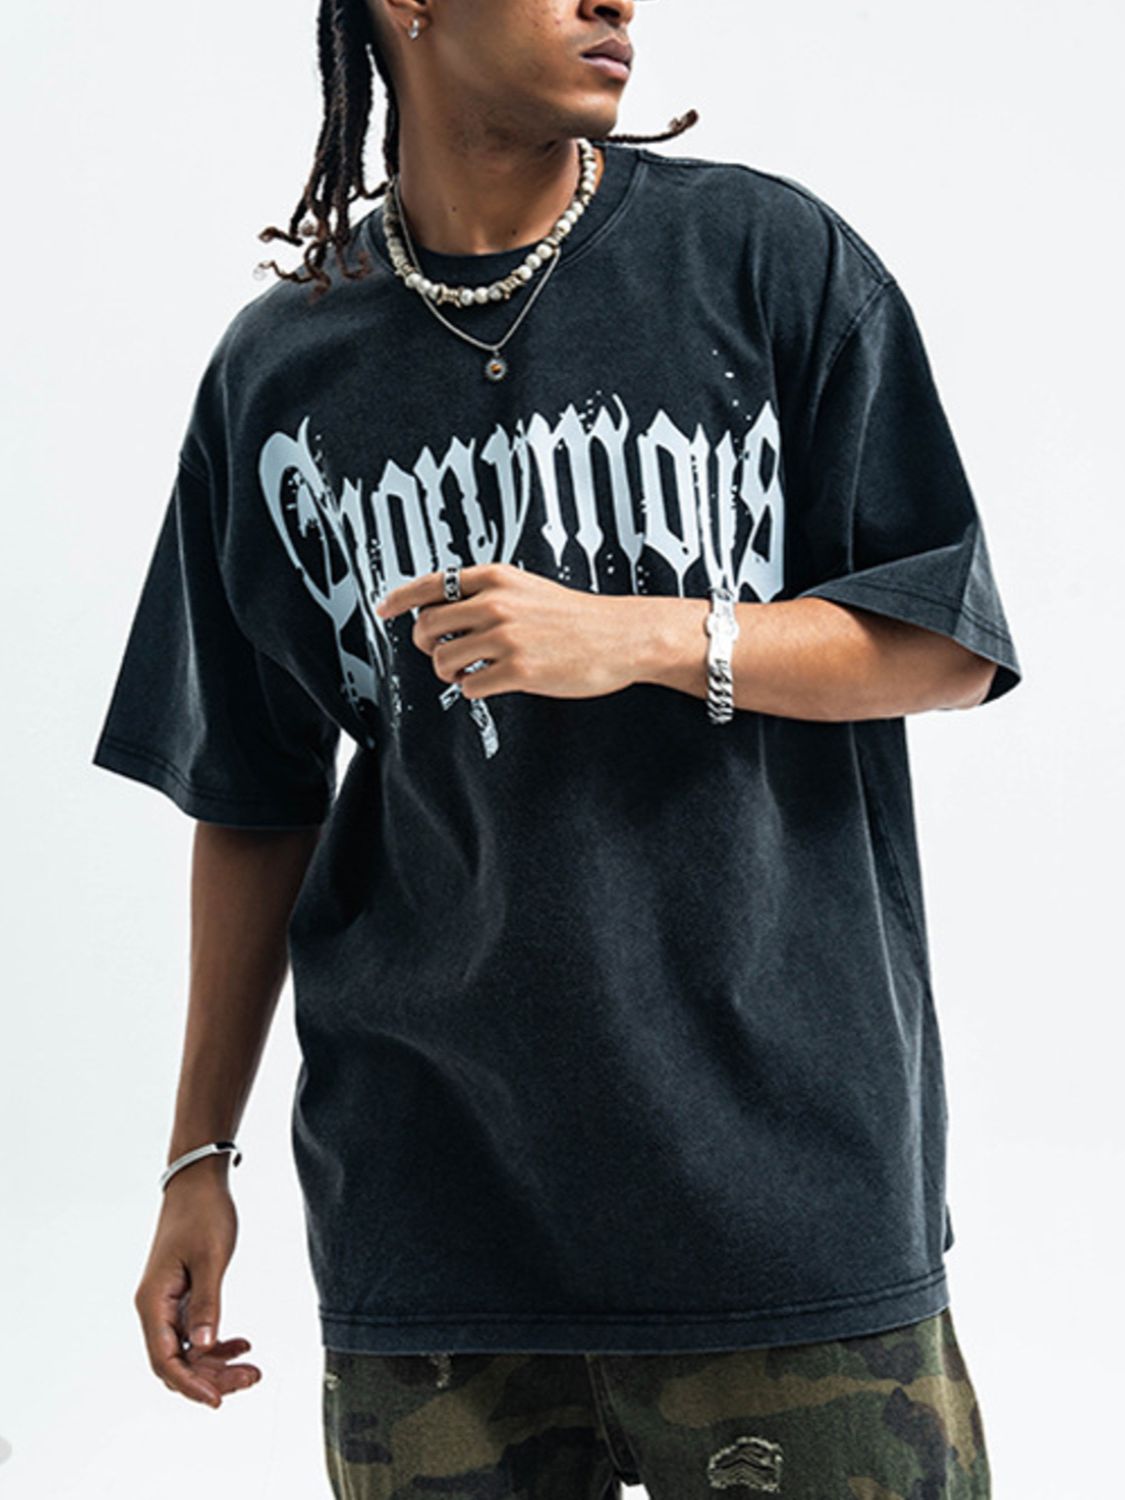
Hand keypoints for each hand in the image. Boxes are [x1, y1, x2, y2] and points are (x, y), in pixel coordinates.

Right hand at [134, 1163, 260, 1407]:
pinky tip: (243, 1344)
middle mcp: (155, 1308)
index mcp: (153, 1302)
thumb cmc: (202, 1213)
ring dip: (217, 1364)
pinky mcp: (181, 1297)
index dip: (190, 1384)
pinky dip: (218, 1343)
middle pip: (177, 1362)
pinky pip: (196, 1333)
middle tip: (251, 1378)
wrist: (198, 1183)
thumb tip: (207, 1345)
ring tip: (253, 1368)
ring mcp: (168, 1304)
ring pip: (189, 1351)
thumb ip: (208, 1302)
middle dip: (211, 1377)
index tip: (217, 1400)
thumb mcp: (210, 1257)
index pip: (165, 1360)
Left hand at [375, 562, 649, 701]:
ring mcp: (506, 638)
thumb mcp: (527, 587)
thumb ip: (487, 593)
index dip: (399, 599)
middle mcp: (495, 604)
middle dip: (427, 645)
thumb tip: (443, 610)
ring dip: (448, 671)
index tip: (383, 610)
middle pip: (427, 626)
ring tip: (469, 671)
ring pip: (442, 660)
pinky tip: (491, 683)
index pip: (429, 584)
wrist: (621, 636)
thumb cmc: (575, 616)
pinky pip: (468, 686)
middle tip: (442, 652)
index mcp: (494, 578)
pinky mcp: (519, 671)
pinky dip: (472, 689)